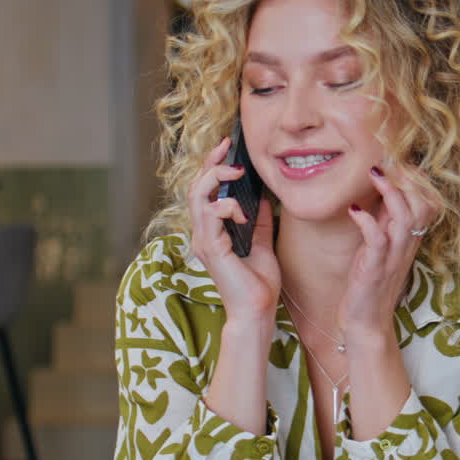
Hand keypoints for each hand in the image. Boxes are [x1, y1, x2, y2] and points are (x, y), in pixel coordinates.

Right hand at [188, 136, 281, 320]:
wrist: (257, 311)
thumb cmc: (258, 284)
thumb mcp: (263, 244)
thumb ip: (260, 221)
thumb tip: (264, 198)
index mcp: (212, 232)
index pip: (205, 192)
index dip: (212, 166)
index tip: (227, 149)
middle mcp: (203, 234)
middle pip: (195, 188)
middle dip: (210, 163)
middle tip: (227, 148)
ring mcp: (203, 241)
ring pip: (197, 196)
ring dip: (215, 179)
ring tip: (235, 173)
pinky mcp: (210, 248)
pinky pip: (210, 215)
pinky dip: (226, 207)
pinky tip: (242, 213)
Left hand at [339, 164, 438, 342]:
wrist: (364, 323)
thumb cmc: (369, 284)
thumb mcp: (381, 247)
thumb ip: (385, 221)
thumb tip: (384, 191)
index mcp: (409, 239)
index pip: (428, 202)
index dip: (417, 179)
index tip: (399, 159)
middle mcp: (406, 246)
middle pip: (422, 205)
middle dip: (407, 179)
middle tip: (388, 161)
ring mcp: (393, 257)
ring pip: (405, 218)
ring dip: (391, 193)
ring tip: (374, 174)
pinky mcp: (375, 268)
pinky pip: (377, 239)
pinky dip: (366, 221)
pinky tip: (353, 210)